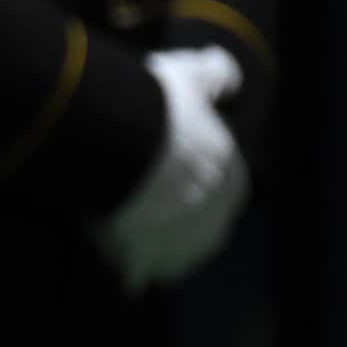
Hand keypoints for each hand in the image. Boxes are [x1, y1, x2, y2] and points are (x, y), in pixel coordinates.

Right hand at [90, 46, 250, 294]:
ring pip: (178, 257)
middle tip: (158, 214)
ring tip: (140, 243)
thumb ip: (215, 72)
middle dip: (187, 226)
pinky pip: (137, 274)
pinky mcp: (141, 257)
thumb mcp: (191, 73)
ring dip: (165, 253)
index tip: (183, 180)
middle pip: (205, 230)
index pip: (229, 189)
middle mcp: (210, 214)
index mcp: (228, 173)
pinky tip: (117, 266)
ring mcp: (176, 241)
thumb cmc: (158, 102)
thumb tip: (229, 78)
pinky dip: (130, 273)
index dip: (206, 185)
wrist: (117, 136)